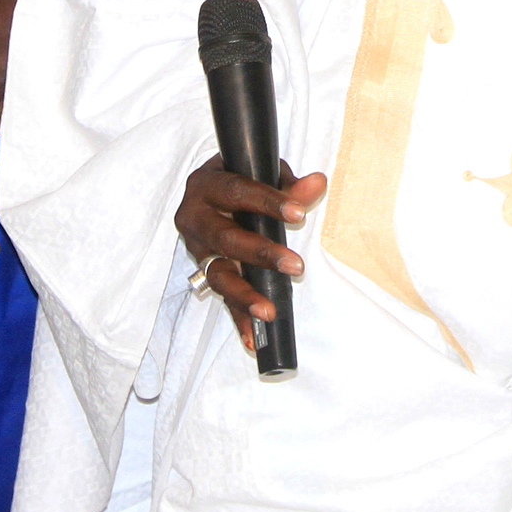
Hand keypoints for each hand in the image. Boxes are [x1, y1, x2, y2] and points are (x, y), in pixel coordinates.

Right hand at [174, 155, 325, 343]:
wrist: (211, 191)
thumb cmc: (241, 178)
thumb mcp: (262, 173)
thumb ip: (289, 184)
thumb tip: (317, 184)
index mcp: (208, 184)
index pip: (238, 191)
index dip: (268, 202)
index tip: (298, 213)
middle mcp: (195, 217)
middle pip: (226, 238)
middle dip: (261, 254)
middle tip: (295, 266)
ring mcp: (197, 248)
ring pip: (219, 275)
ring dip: (245, 295)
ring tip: (269, 312)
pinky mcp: (203, 273)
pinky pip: (222, 298)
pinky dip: (238, 319)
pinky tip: (253, 338)